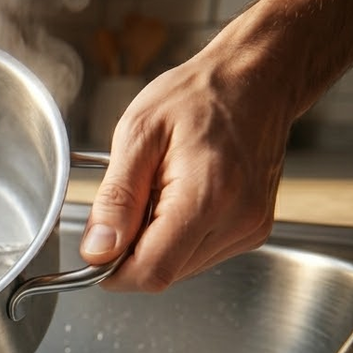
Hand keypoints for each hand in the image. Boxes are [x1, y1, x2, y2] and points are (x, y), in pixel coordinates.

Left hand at [79, 47, 292, 291]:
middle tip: (132, 201)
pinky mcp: (253, 230)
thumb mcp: (138, 134)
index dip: (113, 272)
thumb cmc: (198, 96)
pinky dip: (178, 237)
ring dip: (156, 244)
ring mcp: (250, 229)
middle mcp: (237, 221)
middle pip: (164, 273)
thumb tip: (97, 252)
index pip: (152, 271)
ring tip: (160, 192)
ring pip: (180, 269)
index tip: (96, 251)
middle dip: (133, 252)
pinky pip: (199, 255)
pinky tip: (180, 198)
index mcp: (207, 196)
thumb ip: (116, 199)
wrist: (255, 79)